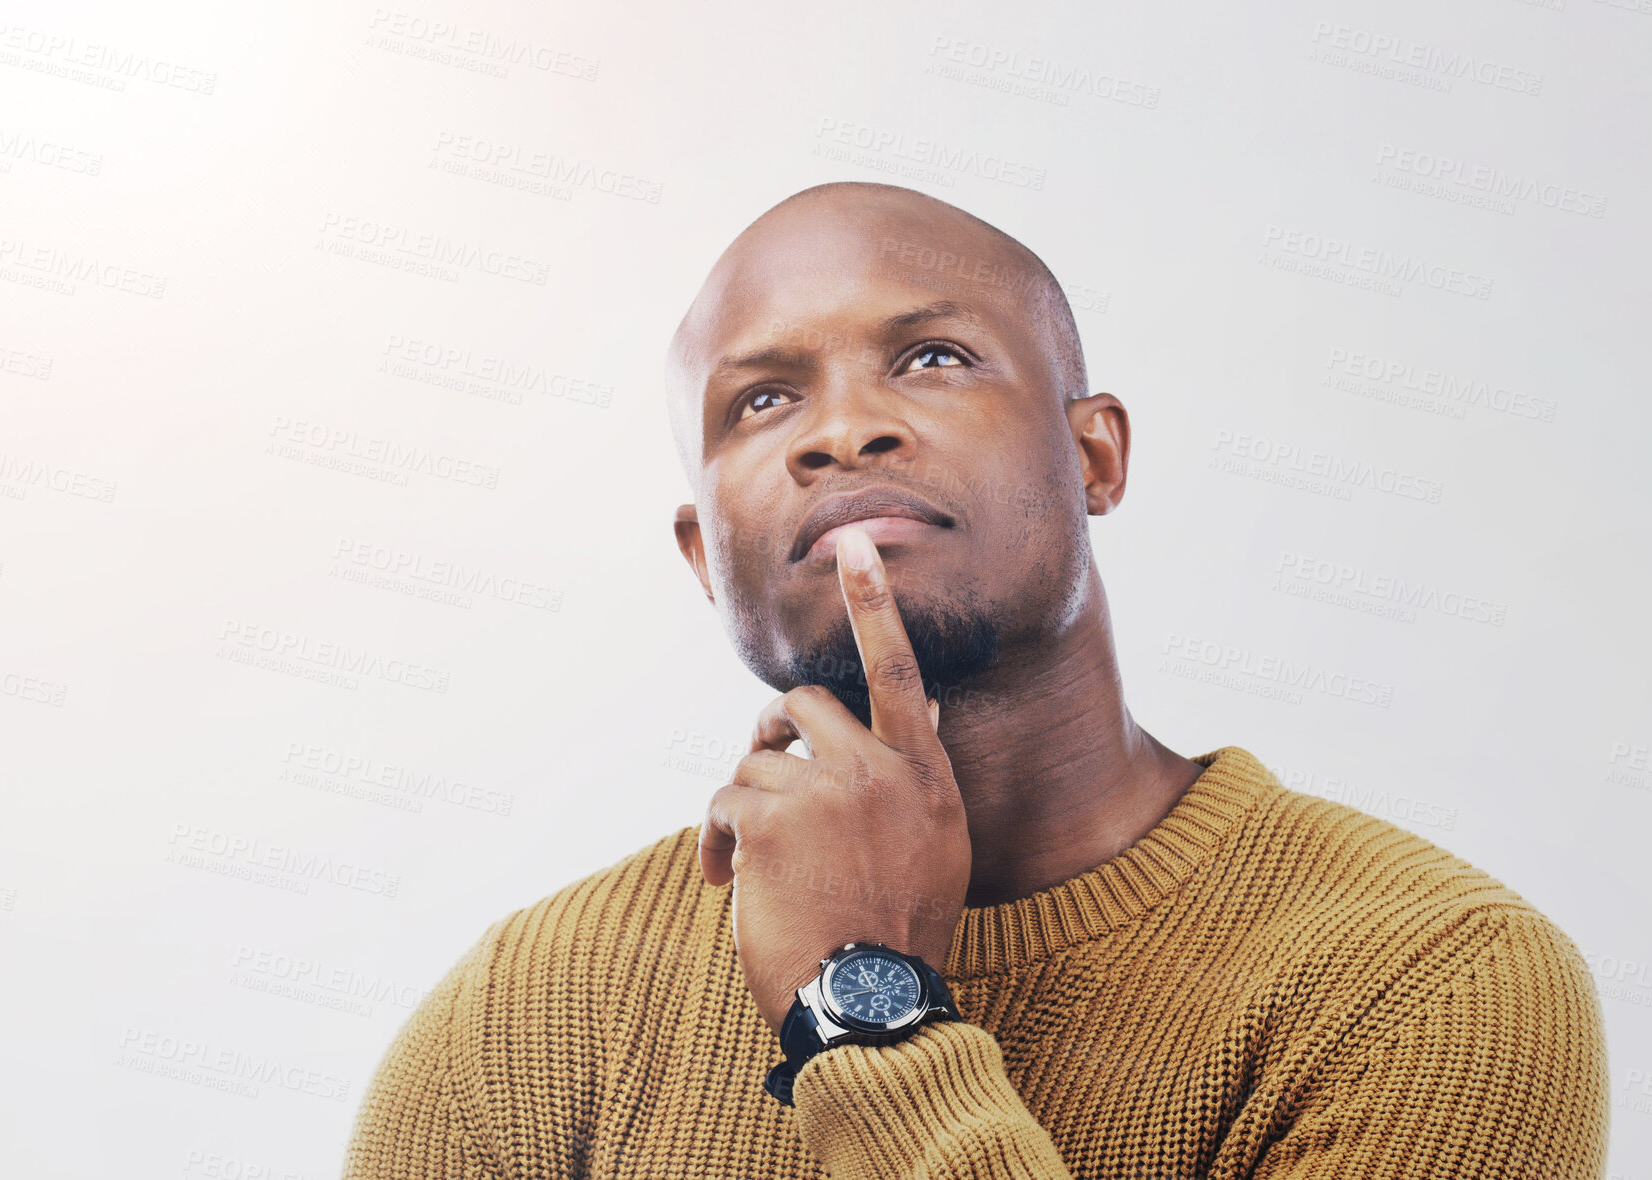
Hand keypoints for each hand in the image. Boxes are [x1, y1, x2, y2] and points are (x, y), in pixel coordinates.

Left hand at [699, 526, 971, 1033]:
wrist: (869, 1002)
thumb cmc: (898, 930)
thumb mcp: (937, 844)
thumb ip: (915, 774)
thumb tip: (913, 705)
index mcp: (925, 774)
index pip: (899, 670)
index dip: (873, 602)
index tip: (852, 542)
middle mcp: (879, 770)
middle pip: (805, 703)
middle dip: (774, 728)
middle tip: (762, 767)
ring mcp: (825, 792)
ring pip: (757, 758)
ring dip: (744, 804)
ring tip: (747, 862)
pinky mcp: (769, 819)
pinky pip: (723, 797)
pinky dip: (715, 837)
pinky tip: (724, 879)